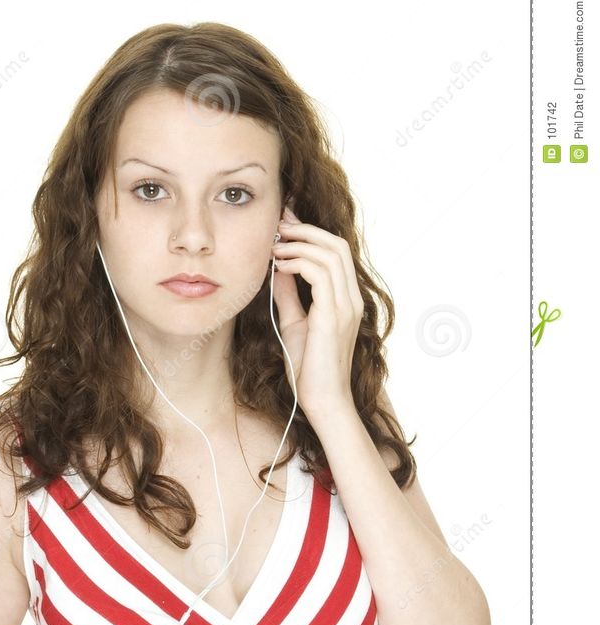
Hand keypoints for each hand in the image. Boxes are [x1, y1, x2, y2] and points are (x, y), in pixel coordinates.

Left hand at [271, 203, 363, 415]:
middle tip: (278, 226)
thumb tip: (277, 269)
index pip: (335, 252)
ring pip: (330, 253)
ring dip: (299, 244)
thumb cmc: (309, 369)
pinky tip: (278, 266)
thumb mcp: (294, 323)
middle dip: (305, 230)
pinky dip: (298, 263)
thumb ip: (289, 295)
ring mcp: (345, 306)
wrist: (322, 400)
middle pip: (336, 245)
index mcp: (346, 300)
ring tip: (274, 247)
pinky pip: (320, 273)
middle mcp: (351, 299)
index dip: (310, 233)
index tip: (284, 224)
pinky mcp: (334, 315)